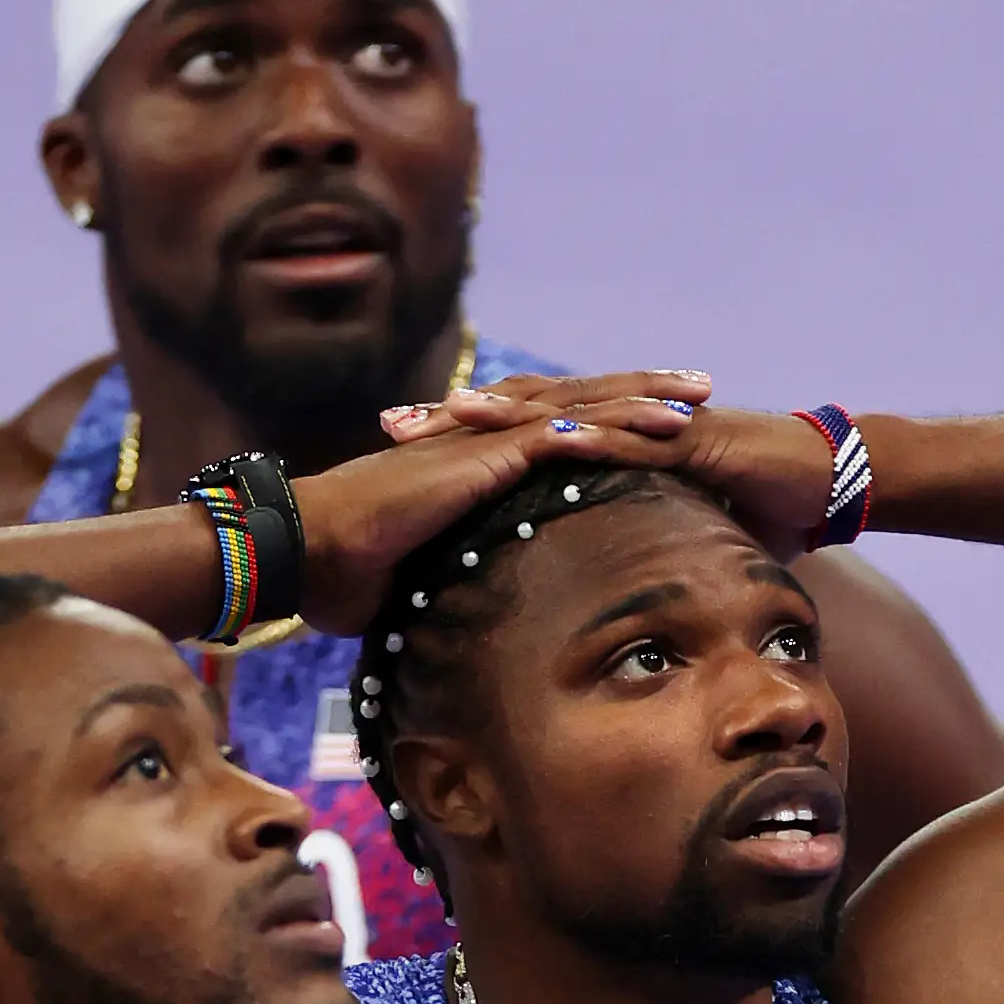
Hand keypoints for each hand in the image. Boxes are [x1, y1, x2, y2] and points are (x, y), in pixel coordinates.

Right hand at [287, 375, 715, 634]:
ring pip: (580, 409)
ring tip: (698, 396)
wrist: (301, 551)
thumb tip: (461, 618)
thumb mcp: (416, 576)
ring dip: (642, 400)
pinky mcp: (480, 459)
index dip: (608, 421)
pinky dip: (611, 429)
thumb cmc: (344, 570)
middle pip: (580, 404)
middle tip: (701, 386)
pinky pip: (558, 437)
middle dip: (642, 392)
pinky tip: (655, 427)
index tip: (657, 424)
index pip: (554, 430)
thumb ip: (449, 580)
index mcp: (476, 461)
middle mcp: (485, 440)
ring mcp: (484, 444)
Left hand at [409, 374, 845, 562]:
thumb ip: (626, 553)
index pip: (519, 436)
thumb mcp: (674, 536)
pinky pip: (634, 436)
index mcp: (608, 442)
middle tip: (393, 425)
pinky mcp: (692, 436)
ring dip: (509, 414)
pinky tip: (546, 440)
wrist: (825, 482)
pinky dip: (590, 436)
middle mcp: (623, 422)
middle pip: (524, 413)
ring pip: (569, 412)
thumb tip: (586, 601)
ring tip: (451, 417)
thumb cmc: (756, 511)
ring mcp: (656, 424)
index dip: (460, 442)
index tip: (401, 452)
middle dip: (457, 419)